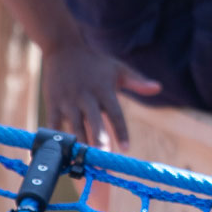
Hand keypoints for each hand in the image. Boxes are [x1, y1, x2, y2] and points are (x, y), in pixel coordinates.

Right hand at [41, 44, 162, 150]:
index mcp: (104, 90)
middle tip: (102, 160)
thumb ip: (138, 82)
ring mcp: (68, 101)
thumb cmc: (96, 62)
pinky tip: (55, 155)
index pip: (116, 114)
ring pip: (74, 127)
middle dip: (98, 142)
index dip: (121, 131)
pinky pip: (53, 125)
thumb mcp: (118, 69)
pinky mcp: (53, 104)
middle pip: (94, 123)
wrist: (64, 48)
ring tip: (83, 164)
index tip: (126, 149)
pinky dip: (53, 140)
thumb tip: (159, 88)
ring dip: (79, 145)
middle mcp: (87, 97)